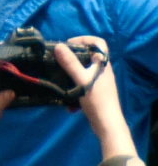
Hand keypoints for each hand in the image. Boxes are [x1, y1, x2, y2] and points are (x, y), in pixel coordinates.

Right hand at [55, 37, 136, 158]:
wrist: (107, 125)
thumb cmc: (97, 100)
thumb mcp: (81, 80)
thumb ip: (70, 63)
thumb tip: (58, 46)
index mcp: (102, 64)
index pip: (99, 43)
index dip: (84, 39)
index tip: (68, 45)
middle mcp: (102, 71)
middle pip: (88, 56)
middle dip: (71, 58)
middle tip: (58, 60)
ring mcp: (99, 83)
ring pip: (82, 72)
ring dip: (70, 75)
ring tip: (59, 79)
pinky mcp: (95, 93)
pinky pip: (82, 85)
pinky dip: (73, 90)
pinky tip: (68, 102)